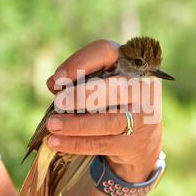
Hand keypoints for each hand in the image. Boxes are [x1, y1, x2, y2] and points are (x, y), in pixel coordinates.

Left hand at [45, 40, 162, 182]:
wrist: (143, 138)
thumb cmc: (114, 102)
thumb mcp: (103, 83)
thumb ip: (80, 79)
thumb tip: (54, 84)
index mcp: (129, 63)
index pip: (106, 52)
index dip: (80, 62)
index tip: (58, 79)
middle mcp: (141, 87)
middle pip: (114, 88)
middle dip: (82, 95)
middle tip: (58, 103)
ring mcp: (142, 117)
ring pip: (108, 121)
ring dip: (76, 124)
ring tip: (52, 125)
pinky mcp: (135, 142)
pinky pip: (103, 143)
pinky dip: (77, 143)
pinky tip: (57, 142)